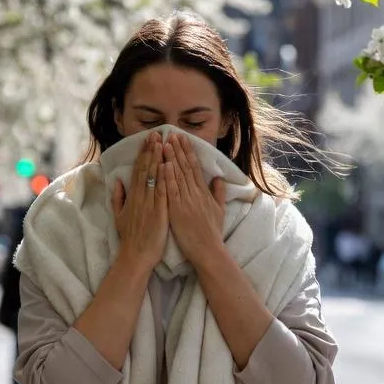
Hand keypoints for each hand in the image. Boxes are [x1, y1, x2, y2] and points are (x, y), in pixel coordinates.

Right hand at [112, 131, 167, 270]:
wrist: (135, 256)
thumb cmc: (130, 238)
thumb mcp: (119, 216)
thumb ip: (118, 198)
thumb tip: (117, 182)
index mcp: (132, 197)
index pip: (138, 171)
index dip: (143, 154)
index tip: (148, 140)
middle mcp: (140, 197)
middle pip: (145, 170)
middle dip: (151, 151)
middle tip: (157, 134)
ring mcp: (149, 204)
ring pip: (153, 177)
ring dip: (158, 159)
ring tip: (163, 143)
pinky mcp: (159, 212)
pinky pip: (162, 192)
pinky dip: (164, 178)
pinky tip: (167, 165)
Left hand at [162, 133, 226, 263]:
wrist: (208, 251)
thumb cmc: (212, 233)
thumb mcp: (219, 210)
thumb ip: (218, 193)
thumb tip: (219, 178)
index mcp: (203, 192)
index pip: (194, 167)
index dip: (188, 151)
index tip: (182, 138)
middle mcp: (195, 193)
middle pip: (185, 167)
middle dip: (178, 149)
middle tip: (171, 133)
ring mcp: (186, 201)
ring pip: (178, 175)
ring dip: (171, 158)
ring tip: (164, 142)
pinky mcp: (177, 210)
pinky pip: (171, 190)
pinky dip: (168, 177)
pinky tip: (163, 165)